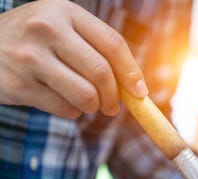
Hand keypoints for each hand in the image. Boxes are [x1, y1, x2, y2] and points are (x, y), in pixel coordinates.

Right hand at [0, 0, 147, 118]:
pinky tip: (61, 100)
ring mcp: (30, 57)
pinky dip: (72, 111)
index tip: (140, 91)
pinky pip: (65, 109)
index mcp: (64, 11)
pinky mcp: (20, 84)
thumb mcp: (60, 28)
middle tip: (112, 106)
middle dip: (114, 96)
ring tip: (86, 102)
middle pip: (101, 72)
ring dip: (93, 106)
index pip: (112, 43)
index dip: (131, 71)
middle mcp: (46, 29)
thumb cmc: (33, 40)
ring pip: (85, 95)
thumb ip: (94, 48)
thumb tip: (134, 86)